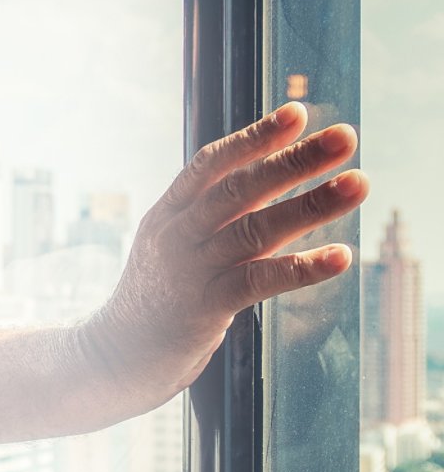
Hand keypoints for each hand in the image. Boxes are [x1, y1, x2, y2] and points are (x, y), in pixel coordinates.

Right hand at [80, 102, 366, 413]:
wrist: (113, 358)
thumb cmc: (157, 300)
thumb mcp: (174, 247)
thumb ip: (214, 217)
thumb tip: (270, 179)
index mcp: (169, 215)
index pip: (210, 165)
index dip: (254, 138)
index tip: (298, 113)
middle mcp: (176, 236)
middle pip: (239, 189)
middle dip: (295, 160)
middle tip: (346, 137)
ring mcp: (188, 271)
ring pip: (254, 229)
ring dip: (310, 204)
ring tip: (358, 184)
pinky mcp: (202, 309)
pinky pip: (258, 281)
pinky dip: (300, 268)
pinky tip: (339, 257)